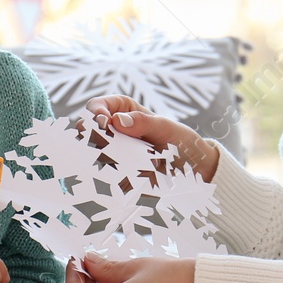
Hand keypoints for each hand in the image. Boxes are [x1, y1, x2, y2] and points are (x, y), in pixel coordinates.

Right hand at [86, 95, 220, 182]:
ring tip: (115, 161)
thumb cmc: (181, 141)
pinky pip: (105, 175)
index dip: (95, 112)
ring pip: (92, 153)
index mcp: (123, 111)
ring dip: (100, 156)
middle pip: (87, 129)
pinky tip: (119, 176)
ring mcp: (114, 153)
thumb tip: (117, 121)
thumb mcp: (166, 128)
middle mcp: (114, 131)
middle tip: (101, 142)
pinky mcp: (118, 173)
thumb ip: (144, 123)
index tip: (103, 122)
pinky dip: (108, 175)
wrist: (194, 170)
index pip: (98, 106)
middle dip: (90, 135)